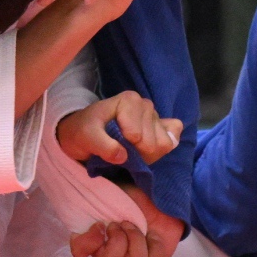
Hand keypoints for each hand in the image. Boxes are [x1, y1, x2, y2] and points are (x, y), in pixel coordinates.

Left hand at [57, 91, 183, 166]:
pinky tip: (145, 150)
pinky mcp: (161, 127)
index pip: (138, 136)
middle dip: (137, 154)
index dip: (125, 148)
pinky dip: (161, 149)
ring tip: (129, 150)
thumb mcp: (85, 137)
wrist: (83, 132)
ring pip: (164, 144)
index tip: (112, 146)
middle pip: (154, 143)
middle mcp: (145, 105)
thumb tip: (122, 155)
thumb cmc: (84, 131)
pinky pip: (172, 139)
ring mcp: (155, 116)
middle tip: (119, 151)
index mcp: (130, 101)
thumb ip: (102, 145)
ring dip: (147, 155)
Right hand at [69, 182, 184, 256]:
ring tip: (139, 227)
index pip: (80, 250)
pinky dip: (152, 247)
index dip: (87, 242)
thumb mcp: (113, 192)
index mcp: (95, 237)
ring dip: (137, 239)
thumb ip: (96, 195)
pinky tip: (152, 237)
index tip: (99, 224)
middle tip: (124, 222)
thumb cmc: (133, 196)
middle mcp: (109, 255)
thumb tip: (84, 190)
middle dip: (119, 237)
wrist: (159, 198)